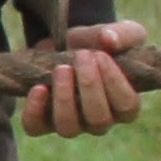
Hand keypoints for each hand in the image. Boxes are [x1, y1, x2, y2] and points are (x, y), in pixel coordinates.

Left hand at [16, 20, 147, 138]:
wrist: (67, 43)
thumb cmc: (101, 43)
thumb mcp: (119, 33)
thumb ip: (123, 34)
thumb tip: (109, 39)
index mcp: (124, 105)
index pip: (127, 108)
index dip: (115, 84)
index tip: (102, 56)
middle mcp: (99, 121)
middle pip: (99, 121)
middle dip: (89, 87)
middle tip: (82, 56)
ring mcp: (71, 124)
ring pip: (69, 128)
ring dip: (65, 99)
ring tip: (61, 69)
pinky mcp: (43, 121)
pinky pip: (36, 127)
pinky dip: (34, 111)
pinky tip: (39, 87)